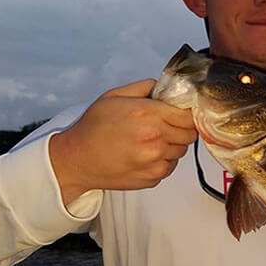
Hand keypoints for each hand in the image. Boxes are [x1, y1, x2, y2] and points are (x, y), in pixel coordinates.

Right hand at [50, 79, 196, 203]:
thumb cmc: (92, 128)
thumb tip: (166, 87)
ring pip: (181, 150)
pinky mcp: (153, 178)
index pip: (188, 115)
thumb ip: (144, 87)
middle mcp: (155, 139)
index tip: (181, 113)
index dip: (186, 113)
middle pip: (189, 133)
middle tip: (165, 126)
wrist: (76, 160)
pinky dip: (163, 160)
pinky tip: (144, 154)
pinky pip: (170, 166)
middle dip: (181, 128)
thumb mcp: (114, 96)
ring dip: (172, 145)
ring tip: (150, 141)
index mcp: (148, 115)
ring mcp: (155, 161)